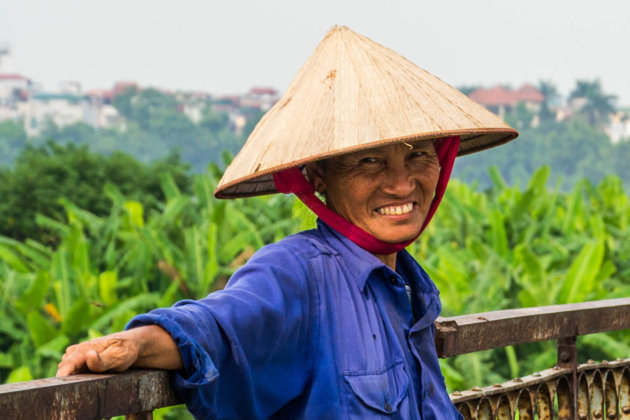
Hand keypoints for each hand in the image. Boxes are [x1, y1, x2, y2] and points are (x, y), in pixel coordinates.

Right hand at [56, 325, 182, 376]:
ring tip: (84, 384)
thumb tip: (88, 355)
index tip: (61, 386)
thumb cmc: (125, 351)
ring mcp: (77, 356)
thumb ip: (102, 360)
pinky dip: (74, 376)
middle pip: (64, 368)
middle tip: (78, 389)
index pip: (68, 364)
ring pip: (67, 370)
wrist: (131, 345)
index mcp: (85, 349)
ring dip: (70, 377)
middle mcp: (77, 351)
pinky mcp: (80, 362)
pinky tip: (86, 380)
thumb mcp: (118, 357)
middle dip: (66, 379)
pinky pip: (72, 370)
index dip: (62, 376)